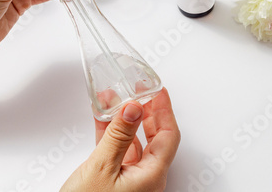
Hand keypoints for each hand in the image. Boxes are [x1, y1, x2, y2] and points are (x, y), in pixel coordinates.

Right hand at [62, 88, 180, 191]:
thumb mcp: (102, 167)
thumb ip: (119, 135)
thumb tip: (134, 108)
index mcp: (152, 175)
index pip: (169, 134)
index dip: (165, 109)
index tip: (159, 90)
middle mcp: (146, 178)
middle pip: (154, 136)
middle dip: (147, 111)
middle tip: (140, 90)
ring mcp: (131, 180)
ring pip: (134, 142)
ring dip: (125, 120)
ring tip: (117, 98)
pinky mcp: (114, 182)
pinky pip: (118, 151)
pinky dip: (111, 133)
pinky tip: (103, 119)